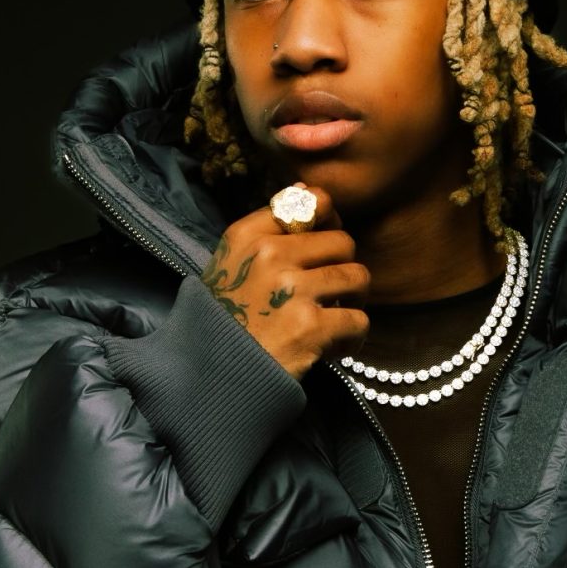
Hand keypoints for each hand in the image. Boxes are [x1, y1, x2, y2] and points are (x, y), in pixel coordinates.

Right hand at [200, 183, 371, 381]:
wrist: (207, 377)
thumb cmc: (223, 320)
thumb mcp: (231, 264)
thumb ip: (268, 228)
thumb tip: (309, 191)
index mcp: (248, 236)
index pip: (310, 202)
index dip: (330, 223)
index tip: (325, 248)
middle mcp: (269, 255)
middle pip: (343, 242)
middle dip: (343, 269)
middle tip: (330, 296)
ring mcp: (291, 289)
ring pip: (358, 277)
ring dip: (353, 302)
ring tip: (334, 322)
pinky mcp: (309, 326)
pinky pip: (359, 320)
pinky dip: (353, 339)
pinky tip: (333, 349)